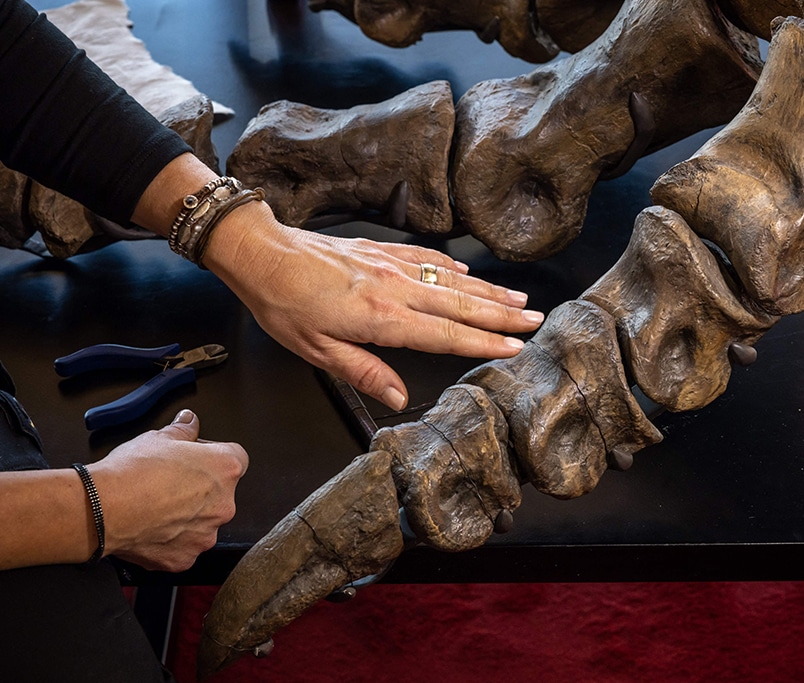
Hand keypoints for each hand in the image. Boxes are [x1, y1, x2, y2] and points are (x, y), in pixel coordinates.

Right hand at [88, 410, 247, 572]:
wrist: (103, 510)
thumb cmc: (131, 473)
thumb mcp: (159, 437)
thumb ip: (183, 430)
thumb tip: (189, 421)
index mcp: (225, 468)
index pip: (235, 457)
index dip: (212, 454)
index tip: (193, 456)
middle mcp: (223, 504)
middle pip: (219, 493)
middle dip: (199, 487)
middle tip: (169, 482)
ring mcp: (205, 534)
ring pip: (202, 522)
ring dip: (186, 515)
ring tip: (156, 506)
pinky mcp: (185, 558)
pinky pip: (183, 546)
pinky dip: (170, 539)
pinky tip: (150, 527)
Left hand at [205, 201, 544, 409]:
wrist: (265, 254)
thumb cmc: (285, 306)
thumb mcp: (318, 351)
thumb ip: (364, 373)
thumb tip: (398, 398)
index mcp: (382, 319)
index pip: (446, 335)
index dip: (484, 342)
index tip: (515, 347)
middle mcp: (396, 288)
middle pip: (461, 305)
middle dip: (503, 314)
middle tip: (537, 320)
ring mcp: (393, 266)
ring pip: (453, 280)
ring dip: (489, 291)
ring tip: (520, 299)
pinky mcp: (384, 252)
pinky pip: (430, 260)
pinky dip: (456, 269)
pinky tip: (470, 276)